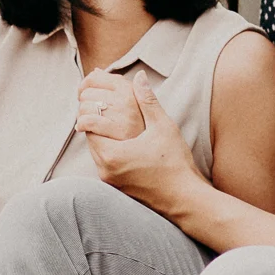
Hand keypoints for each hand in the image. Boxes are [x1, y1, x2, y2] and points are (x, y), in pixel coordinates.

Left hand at [83, 73, 205, 216]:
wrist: (185, 198)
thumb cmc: (175, 163)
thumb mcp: (162, 127)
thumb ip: (147, 100)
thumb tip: (139, 76)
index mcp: (112, 154)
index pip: (89, 125)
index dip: (95, 110)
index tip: (102, 99)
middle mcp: (105, 170)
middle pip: (91, 139)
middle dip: (97, 122)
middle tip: (104, 106)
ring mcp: (110, 181)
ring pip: (97, 152)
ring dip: (103, 137)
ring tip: (113, 121)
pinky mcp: (117, 188)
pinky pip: (105, 164)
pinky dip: (110, 150)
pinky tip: (124, 142)